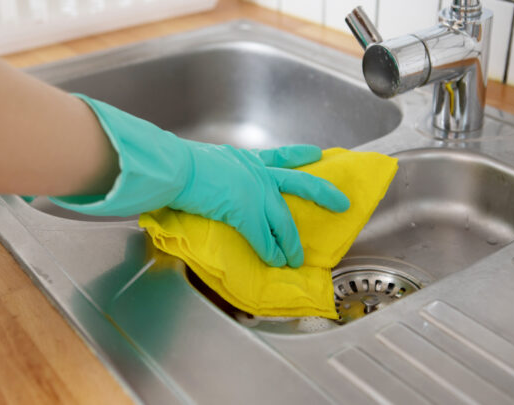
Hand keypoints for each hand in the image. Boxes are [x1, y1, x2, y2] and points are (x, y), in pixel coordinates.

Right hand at [50, 95, 348, 267]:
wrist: (171, 168)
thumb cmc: (175, 164)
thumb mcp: (200, 163)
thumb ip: (210, 175)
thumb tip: (199, 184)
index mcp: (243, 159)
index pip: (279, 156)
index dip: (300, 155)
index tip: (316, 154)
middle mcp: (254, 171)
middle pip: (298, 181)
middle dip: (323, 193)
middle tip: (342, 202)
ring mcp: (253, 191)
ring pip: (283, 219)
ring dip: (290, 241)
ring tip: (297, 257)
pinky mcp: (246, 211)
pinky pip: (264, 237)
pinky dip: (271, 251)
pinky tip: (277, 262)